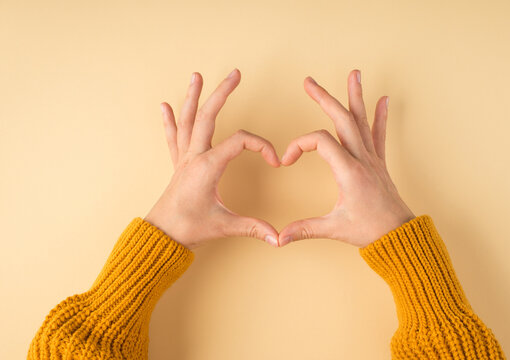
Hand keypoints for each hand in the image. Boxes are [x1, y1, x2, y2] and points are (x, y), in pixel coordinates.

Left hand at [144, 69, 280, 249]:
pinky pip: (172, 136)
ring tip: (196, 76)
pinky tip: (164, 105)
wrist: (161, 234)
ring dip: (193, 96)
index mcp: (208, 166)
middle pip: (208, 116)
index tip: (275, 162)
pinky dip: (169, 120)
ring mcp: (183, 158)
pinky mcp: (178, 164)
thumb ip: (253, 228)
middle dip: (222, 93)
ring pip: (188, 120)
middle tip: (235, 74)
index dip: (263, 146)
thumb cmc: (189, 227)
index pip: (240, 141)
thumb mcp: (225, 225)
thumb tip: (278, 238)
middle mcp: (194, 156)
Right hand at [278, 70, 414, 247]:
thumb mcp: (334, 229)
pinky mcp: (378, 163)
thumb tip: (280, 238)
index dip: (298, 146)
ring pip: (362, 120)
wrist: (400, 236)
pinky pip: (379, 134)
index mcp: (349, 171)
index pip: (320, 142)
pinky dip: (380, 116)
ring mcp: (372, 158)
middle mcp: (362, 159)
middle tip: (309, 81)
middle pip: (342, 119)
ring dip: (355, 96)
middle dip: (324, 98)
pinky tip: (383, 99)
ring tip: (354, 73)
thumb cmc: (370, 230)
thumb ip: (304, 229)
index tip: (287, 161)